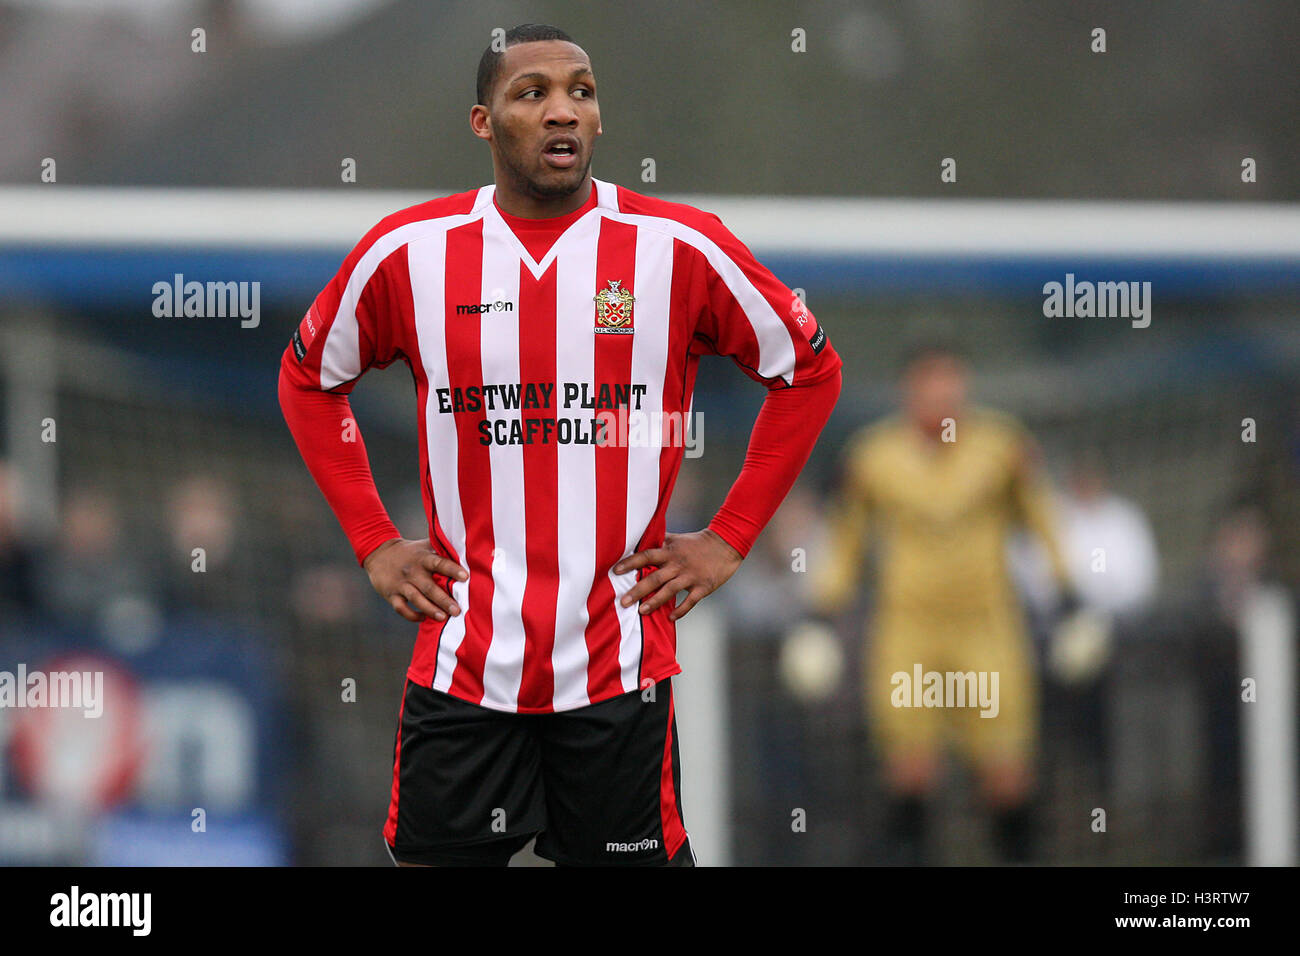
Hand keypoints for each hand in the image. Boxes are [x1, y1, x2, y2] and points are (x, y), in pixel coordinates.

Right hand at [363, 537, 467, 622]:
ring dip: (430, 610)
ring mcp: (401, 583)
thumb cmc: (411, 551)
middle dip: (444, 599)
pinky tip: (423, 618)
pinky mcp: (391, 594)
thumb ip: (442, 549)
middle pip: (429, 587)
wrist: (379, 552)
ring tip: (443, 618)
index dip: (452, 570)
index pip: (439, 563)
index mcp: (423, 558)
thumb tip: (467, 553)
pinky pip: (401, 608)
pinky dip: (412, 615)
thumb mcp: (424, 546)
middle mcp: (412, 571)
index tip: (465, 577)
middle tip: (457, 610)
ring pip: (416, 599)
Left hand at [613, 529, 742, 621]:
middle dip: (638, 590)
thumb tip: (639, 539)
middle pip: (655, 578)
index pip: (646, 556)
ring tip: (641, 611)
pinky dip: (680, 610)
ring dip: (655, 602)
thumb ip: (659, 542)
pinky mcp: (703, 586)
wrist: (725, 544)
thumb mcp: (677, 539)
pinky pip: (690, 601)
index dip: (630, 562)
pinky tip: (670, 618)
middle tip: (623, 602)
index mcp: (670, 551)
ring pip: (670, 591)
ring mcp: (691, 576)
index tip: (616, 571)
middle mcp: (678, 564)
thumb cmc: (697, 542)